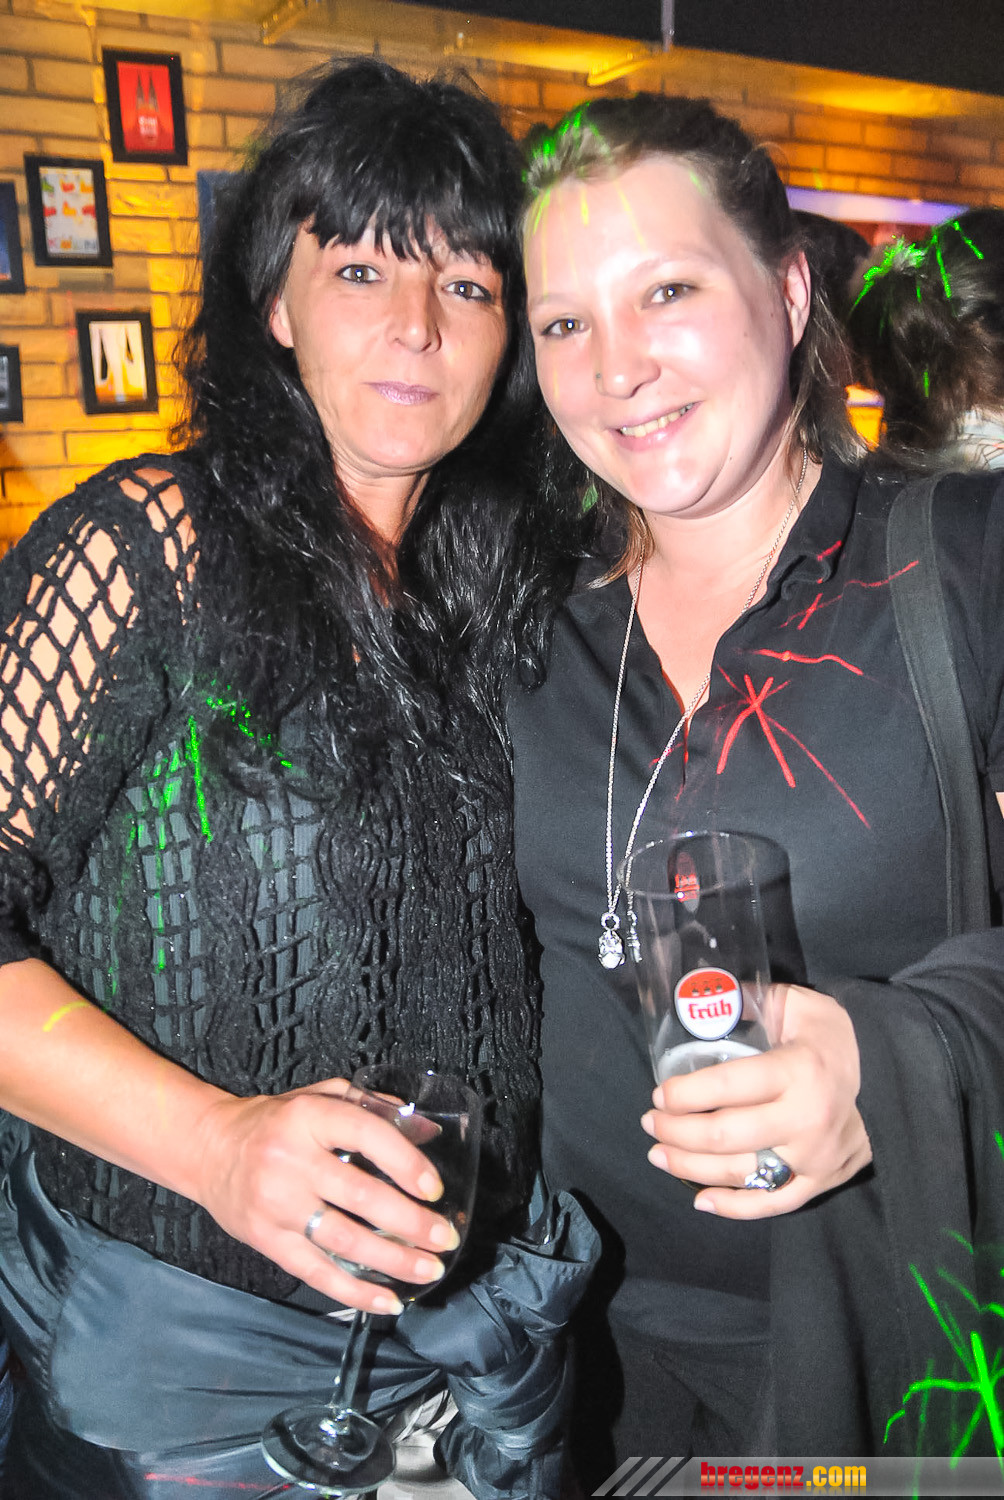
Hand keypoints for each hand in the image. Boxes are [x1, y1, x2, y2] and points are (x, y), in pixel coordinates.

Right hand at [191, 1080, 460, 1310]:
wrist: (209, 1149)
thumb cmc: (274, 1121)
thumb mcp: (319, 1095)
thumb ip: (371, 1106)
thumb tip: (428, 1130)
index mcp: (309, 1117)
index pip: (366, 1135)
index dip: (405, 1162)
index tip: (435, 1188)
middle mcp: (292, 1161)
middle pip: (361, 1196)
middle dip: (410, 1222)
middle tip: (445, 1238)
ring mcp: (277, 1206)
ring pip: (344, 1240)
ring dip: (393, 1260)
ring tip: (430, 1269)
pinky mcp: (268, 1241)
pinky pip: (317, 1273)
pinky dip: (355, 1292)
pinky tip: (388, 1300)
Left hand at [641, 984, 872, 1218]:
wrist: (901, 1076)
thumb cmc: (840, 1037)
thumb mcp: (800, 1005)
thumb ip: (752, 1001)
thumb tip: (703, 999)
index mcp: (796, 1070)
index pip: (726, 1087)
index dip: (684, 1094)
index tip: (658, 1094)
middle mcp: (804, 1119)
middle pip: (723, 1136)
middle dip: (675, 1131)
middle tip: (650, 1123)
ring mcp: (813, 1157)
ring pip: (739, 1173)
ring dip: (689, 1167)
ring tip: (659, 1154)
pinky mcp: (822, 1181)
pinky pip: (772, 1203)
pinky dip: (733, 1207)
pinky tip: (700, 1200)